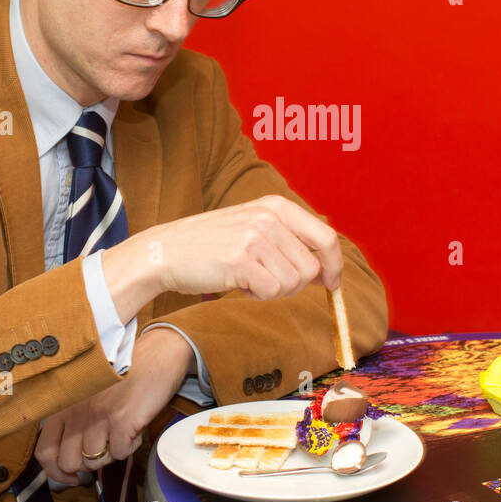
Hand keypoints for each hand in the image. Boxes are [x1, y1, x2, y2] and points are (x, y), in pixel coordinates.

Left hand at [34, 327, 192, 482]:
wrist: (155, 356)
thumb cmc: (123, 378)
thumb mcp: (88, 396)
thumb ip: (74, 422)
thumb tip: (70, 460)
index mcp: (65, 405)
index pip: (45, 452)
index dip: (56, 472)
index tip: (70, 476)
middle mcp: (77, 412)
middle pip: (68, 462)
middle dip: (87, 465)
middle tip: (103, 452)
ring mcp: (99, 417)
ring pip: (94, 462)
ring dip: (110, 455)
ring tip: (120, 435)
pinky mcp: (121, 422)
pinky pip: (120, 454)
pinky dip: (128, 448)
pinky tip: (133, 431)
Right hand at [102, 196, 343, 315]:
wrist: (166, 251)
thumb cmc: (211, 245)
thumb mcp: (253, 226)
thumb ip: (288, 239)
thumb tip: (327, 269)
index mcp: (276, 206)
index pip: (325, 236)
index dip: (334, 264)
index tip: (332, 283)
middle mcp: (269, 217)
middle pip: (311, 268)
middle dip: (294, 284)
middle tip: (266, 280)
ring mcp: (255, 237)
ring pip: (293, 283)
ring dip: (272, 290)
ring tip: (247, 277)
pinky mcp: (241, 260)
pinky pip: (271, 292)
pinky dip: (256, 295)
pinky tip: (236, 283)